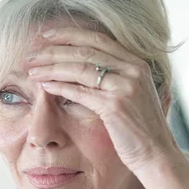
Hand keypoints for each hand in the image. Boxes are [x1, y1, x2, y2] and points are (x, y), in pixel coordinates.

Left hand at [27, 26, 180, 174]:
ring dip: (51, 68)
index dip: (70, 34)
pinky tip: (44, 86)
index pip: (98, 39)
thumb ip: (118, 78)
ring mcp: (125, 87)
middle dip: (54, 50)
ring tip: (32, 69)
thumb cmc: (142, 130)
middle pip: (85, 51)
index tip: (47, 34)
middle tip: (32, 52)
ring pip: (79, 68)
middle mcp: (133, 70)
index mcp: (137, 64)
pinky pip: (80, 92)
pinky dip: (59, 87)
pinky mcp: (115, 106)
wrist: (156, 154)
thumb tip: (88, 68)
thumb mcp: (134, 96)